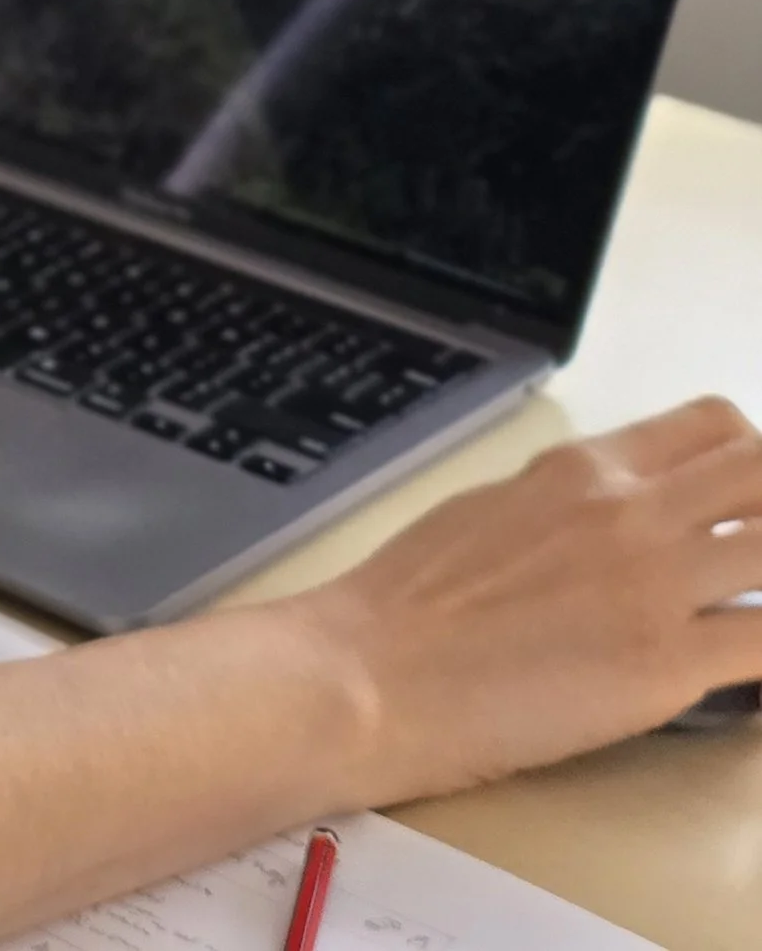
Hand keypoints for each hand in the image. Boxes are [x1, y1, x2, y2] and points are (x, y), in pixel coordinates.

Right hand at [296, 395, 761, 799]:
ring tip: (751, 606)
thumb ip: (567, 505)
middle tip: (758, 552)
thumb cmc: (412, 601)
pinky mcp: (666, 666)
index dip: (750, 461)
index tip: (749, 500)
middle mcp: (631, 511)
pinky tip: (756, 671)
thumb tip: (603, 521)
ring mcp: (654, 585)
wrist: (375, 671)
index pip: (712, 427)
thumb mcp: (493, 508)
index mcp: (585, 469)